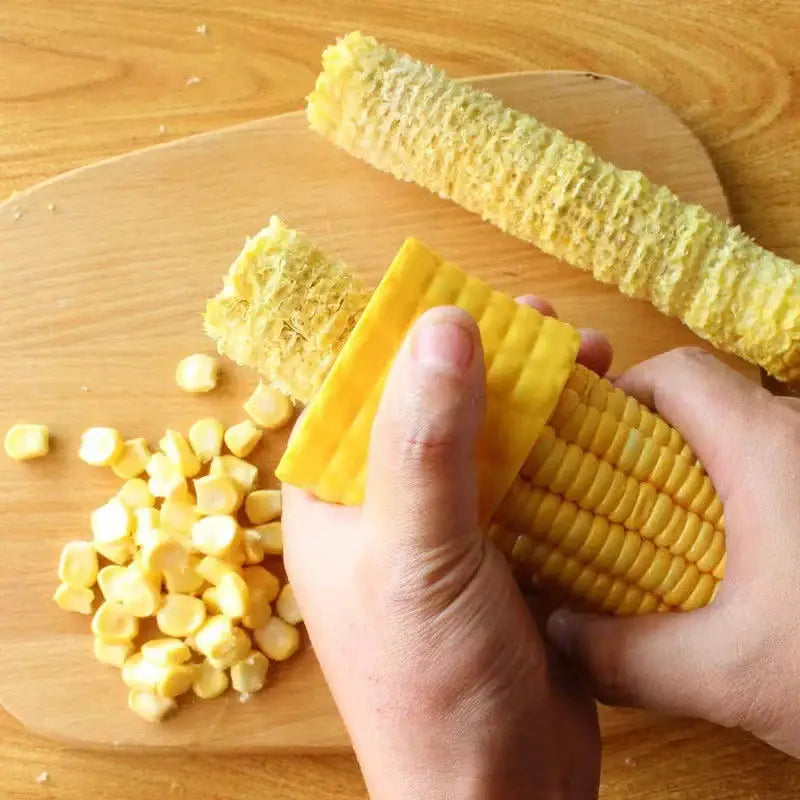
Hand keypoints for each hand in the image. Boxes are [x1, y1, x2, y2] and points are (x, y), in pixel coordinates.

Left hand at [282, 300, 607, 799]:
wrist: (498, 792)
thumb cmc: (431, 686)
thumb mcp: (416, 555)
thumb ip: (423, 440)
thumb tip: (440, 327)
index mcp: (334, 501)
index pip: (356, 392)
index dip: (404, 339)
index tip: (458, 299)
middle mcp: (386, 507)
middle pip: (431, 405)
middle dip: (482, 359)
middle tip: (536, 319)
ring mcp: (448, 529)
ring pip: (486, 436)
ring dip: (532, 392)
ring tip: (584, 352)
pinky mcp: (504, 551)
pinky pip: (528, 477)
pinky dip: (561, 441)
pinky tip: (600, 413)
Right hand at [546, 348, 799, 757]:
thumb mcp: (736, 676)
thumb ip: (629, 658)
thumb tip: (558, 636)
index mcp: (768, 446)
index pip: (676, 373)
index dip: (618, 395)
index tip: (584, 441)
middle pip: (708, 403)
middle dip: (649, 441)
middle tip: (612, 497)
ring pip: (749, 439)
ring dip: (700, 474)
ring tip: (665, 534)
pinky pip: (783, 472)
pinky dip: (746, 499)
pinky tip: (739, 564)